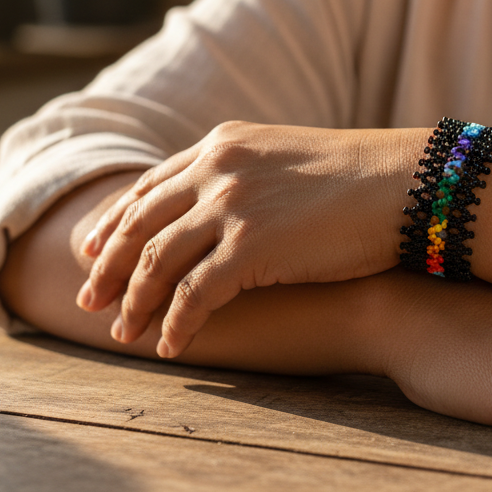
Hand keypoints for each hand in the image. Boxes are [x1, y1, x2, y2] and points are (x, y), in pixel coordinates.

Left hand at [75, 121, 425, 355]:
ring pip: (156, 263)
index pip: (149, 187)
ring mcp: (230, 206)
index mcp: (222, 145)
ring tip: (122, 334)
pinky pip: (194, 296)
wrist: (403, 183)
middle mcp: (216, 169)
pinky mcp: (250, 246)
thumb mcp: (286, 159)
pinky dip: (176, 325)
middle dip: (106, 266)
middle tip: (87, 300)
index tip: (92, 249)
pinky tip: (171, 347)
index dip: (114, 222)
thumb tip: (220, 205)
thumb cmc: (358, 177)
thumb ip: (244, 173)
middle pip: (139, 225)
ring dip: (133, 304)